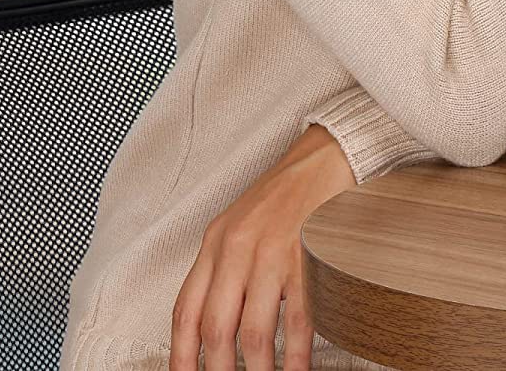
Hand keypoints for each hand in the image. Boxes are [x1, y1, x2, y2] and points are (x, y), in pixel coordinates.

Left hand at [169, 123, 355, 370]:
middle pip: (216, 327)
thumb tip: (212, 329)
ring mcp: (272, 253)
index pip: (186, 310)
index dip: (181, 356)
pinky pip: (298, 319)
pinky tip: (297, 370)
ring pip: (254, 331)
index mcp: (215, 242)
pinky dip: (296, 355)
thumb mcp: (238, 224)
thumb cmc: (282, 194)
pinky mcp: (306, 257)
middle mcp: (237, 248)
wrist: (324, 156)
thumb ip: (222, 269)